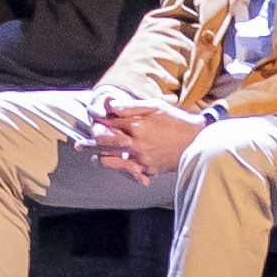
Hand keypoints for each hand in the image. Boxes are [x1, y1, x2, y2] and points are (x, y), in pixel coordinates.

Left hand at [81, 94, 200, 183]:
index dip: (97, 122)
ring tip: (92, 159)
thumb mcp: (155, 106)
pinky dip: (120, 169)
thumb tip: (110, 105)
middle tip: (78, 145)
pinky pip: (130, 171)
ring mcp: (142, 158)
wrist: (199, 141)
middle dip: (90, 144)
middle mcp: (137, 143)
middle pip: (106, 144)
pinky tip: (114, 167)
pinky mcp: (149, 169)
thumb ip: (131, 106)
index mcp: (137, 125)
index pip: (108, 124)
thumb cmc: (177, 120)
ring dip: (101, 159)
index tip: (89, 120)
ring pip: (114, 161)